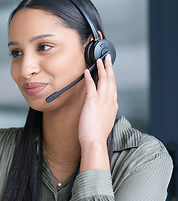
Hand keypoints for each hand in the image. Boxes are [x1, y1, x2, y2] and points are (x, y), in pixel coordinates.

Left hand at [78, 55, 117, 169]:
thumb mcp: (104, 121)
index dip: (111, 77)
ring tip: (99, 60)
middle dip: (109, 68)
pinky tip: (87, 71)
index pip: (113, 87)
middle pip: (111, 80)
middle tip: (107, 58)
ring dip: (101, 68)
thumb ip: (104, 112)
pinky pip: (91, 85)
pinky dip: (89, 77)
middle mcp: (110, 101)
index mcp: (113, 106)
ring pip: (104, 80)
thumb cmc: (97, 135)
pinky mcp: (92, 101)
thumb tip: (100, 109)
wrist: (95, 142)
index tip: (110, 71)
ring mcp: (102, 100)